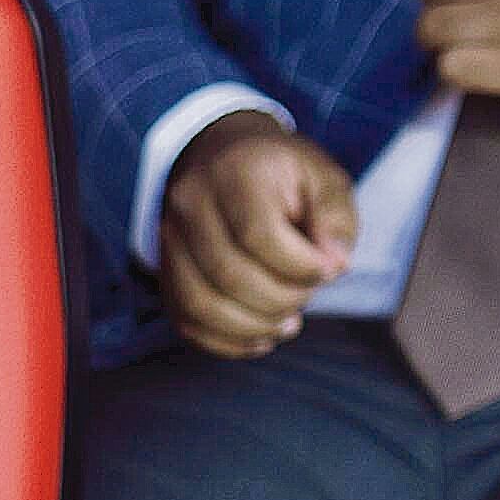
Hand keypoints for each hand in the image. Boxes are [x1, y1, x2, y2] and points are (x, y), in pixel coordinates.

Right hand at [161, 111, 358, 357]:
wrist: (222, 158)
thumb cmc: (280, 174)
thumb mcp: (322, 178)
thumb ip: (336, 218)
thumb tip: (334, 266)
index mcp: (235, 173)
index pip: (257, 235)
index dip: (299, 267)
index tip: (329, 271)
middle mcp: (191, 205)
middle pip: (228, 275)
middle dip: (280, 299)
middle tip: (308, 296)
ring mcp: (169, 240)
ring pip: (200, 304)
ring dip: (251, 326)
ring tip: (288, 323)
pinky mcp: (164, 271)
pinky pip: (185, 320)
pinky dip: (225, 341)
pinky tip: (260, 337)